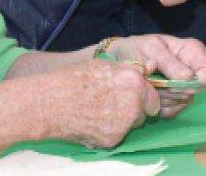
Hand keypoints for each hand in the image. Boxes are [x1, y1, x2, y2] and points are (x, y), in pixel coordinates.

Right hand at [40, 60, 158, 148]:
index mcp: (134, 82)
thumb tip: (152, 67)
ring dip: (122, 121)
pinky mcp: (113, 140)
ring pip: (131, 126)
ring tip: (99, 112)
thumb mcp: (104, 66)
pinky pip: (117, 137)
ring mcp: (124, 124)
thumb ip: (131, 69)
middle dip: (134, 111)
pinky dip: (108, 132)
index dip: (143, 98)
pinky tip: (92, 123)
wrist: (51, 103)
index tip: (133, 97)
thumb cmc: (74, 79)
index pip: (154, 98)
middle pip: (144, 113)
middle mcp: (134, 103)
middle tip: (112, 105)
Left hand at [108, 34, 205, 116]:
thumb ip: (169, 62)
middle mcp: (193, 71)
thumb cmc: (139, 48)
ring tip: (150, 85)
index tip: (183, 81)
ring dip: (164, 97)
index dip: (201, 79)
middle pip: (195, 89)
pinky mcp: (174, 101)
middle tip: (156, 81)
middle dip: (174, 88)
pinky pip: (173, 111)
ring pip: (183, 101)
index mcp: (193, 52)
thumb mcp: (151, 48)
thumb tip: (187, 78)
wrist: (121, 60)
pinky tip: (151, 96)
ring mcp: (184, 87)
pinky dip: (160, 106)